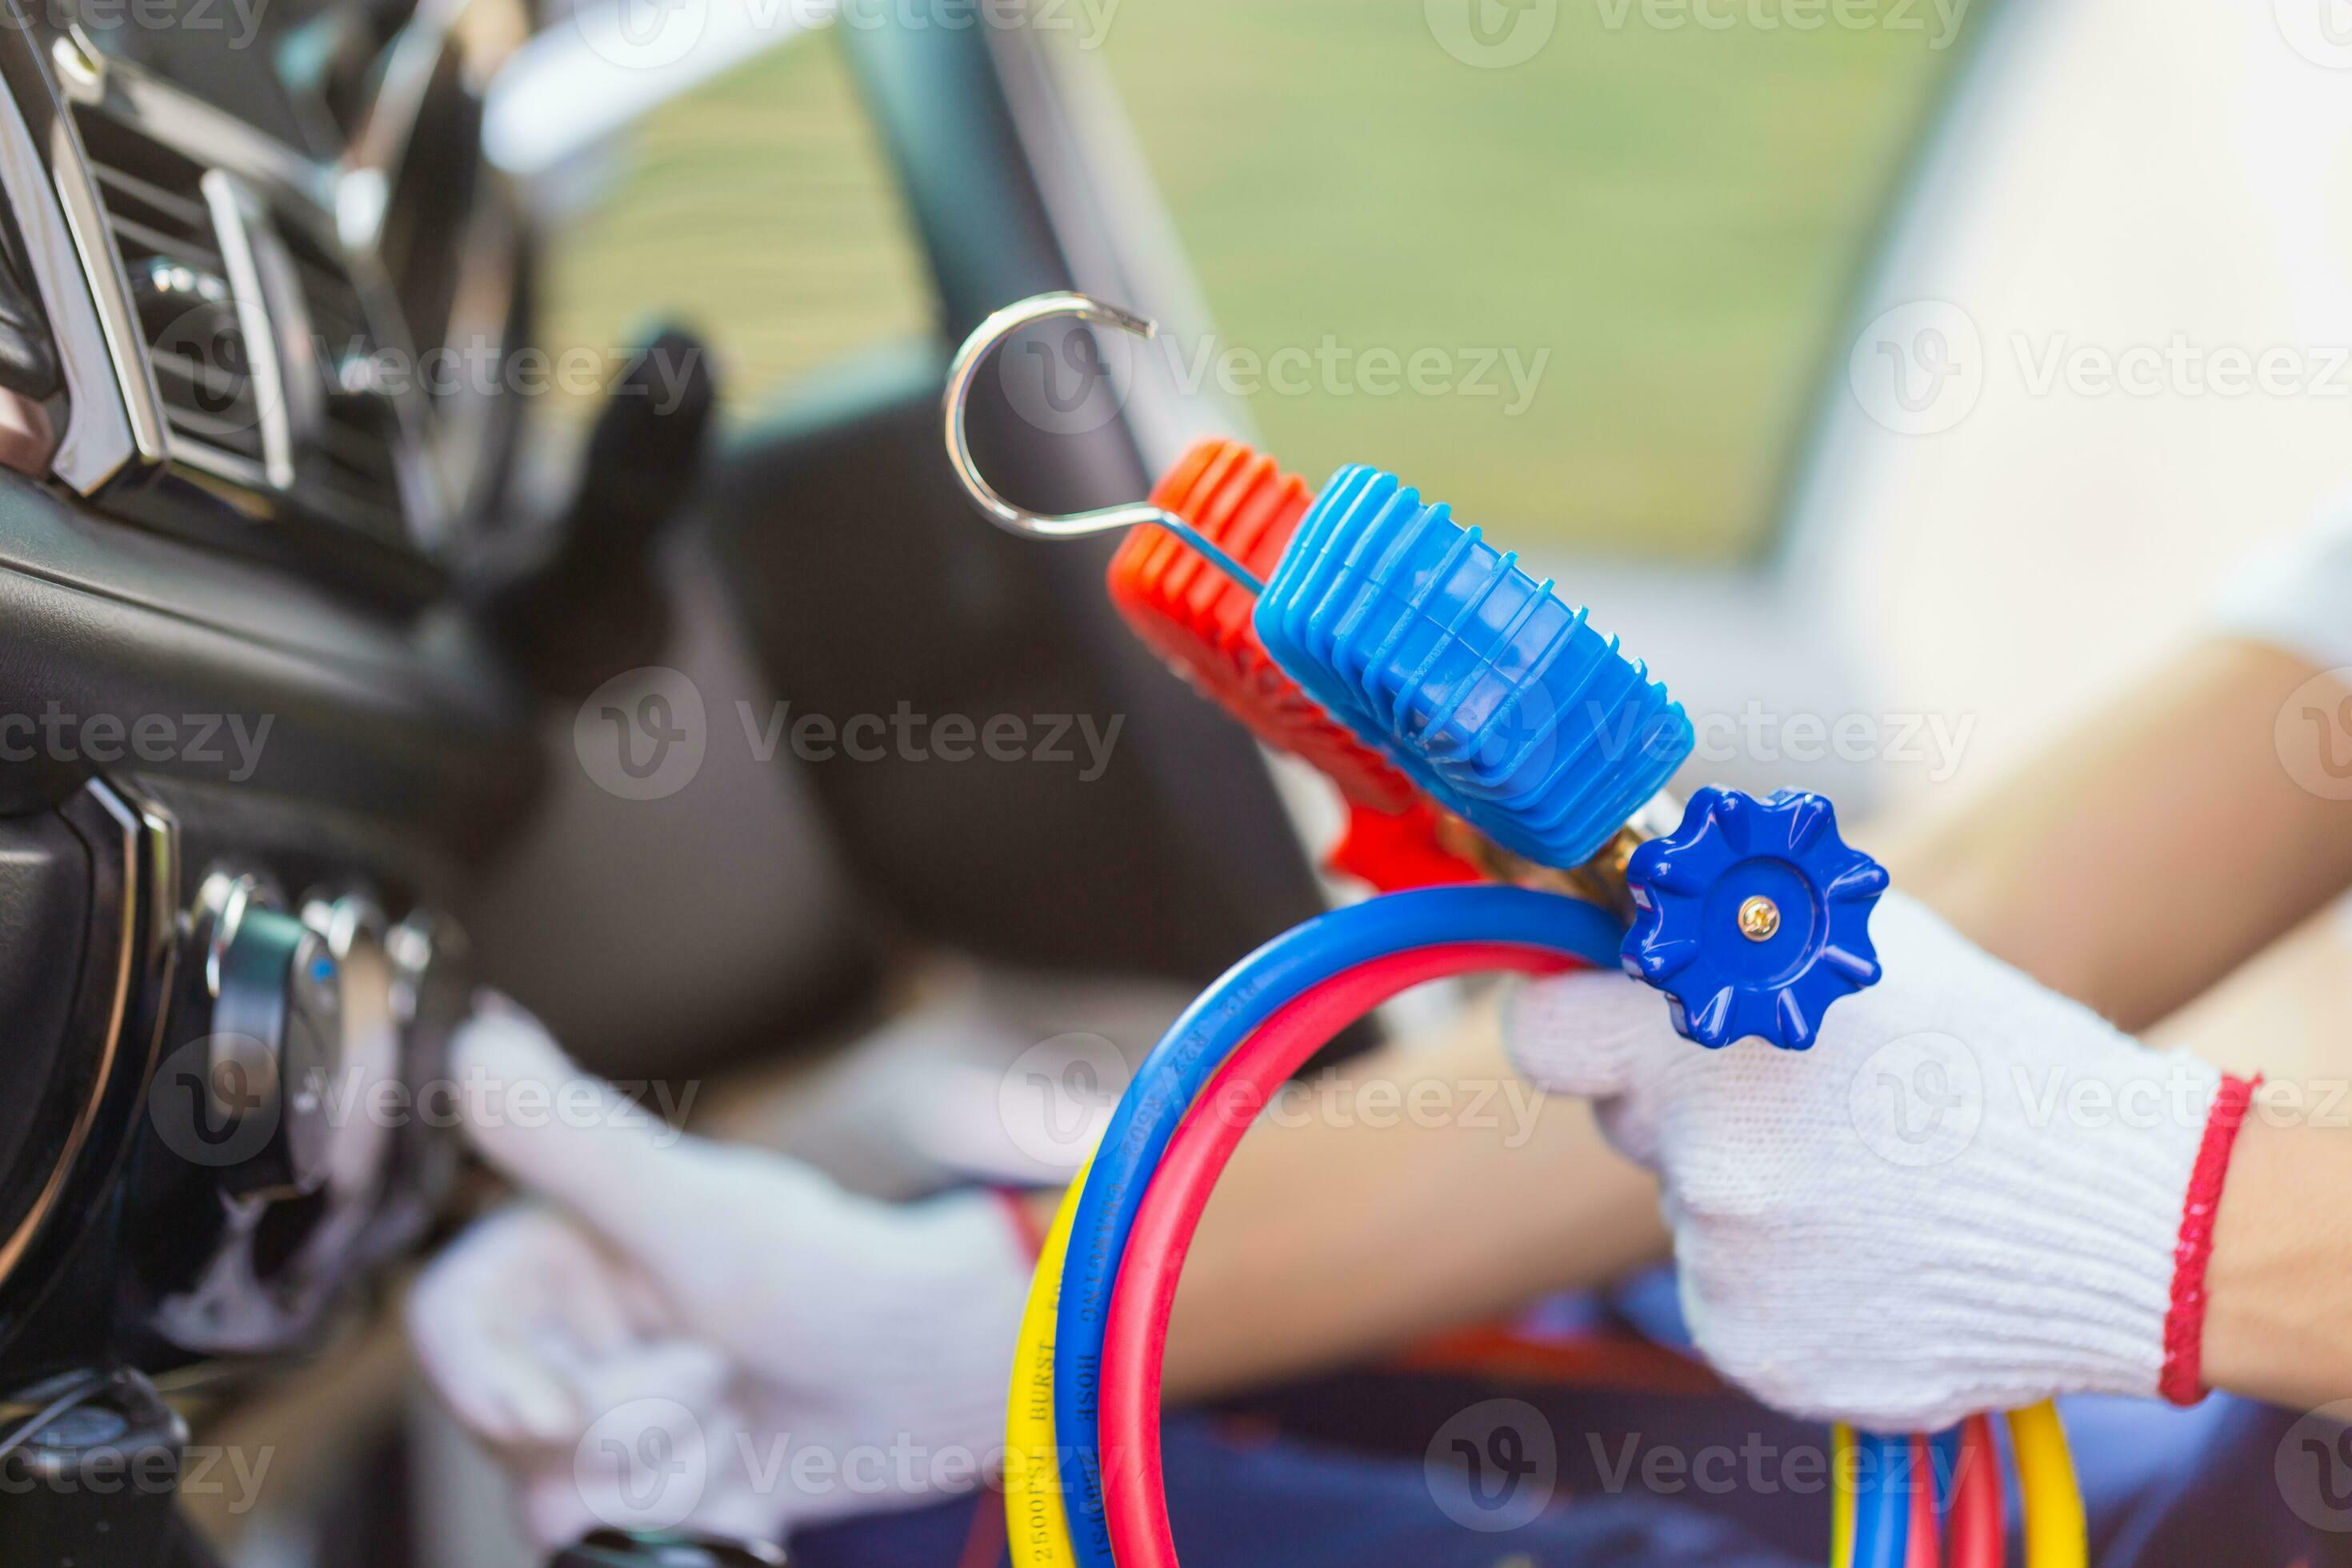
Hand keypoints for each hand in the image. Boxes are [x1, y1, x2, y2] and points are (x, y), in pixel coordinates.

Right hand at [407, 1000, 1032, 1545]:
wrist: (952, 1374)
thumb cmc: (842, 1272)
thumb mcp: (697, 1212)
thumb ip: (573, 1139)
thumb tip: (475, 1040)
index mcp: (568, 1251)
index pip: (457, 1324)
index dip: (486, 1379)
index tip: (546, 1418)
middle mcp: (583, 1331)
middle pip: (509, 1428)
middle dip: (619, 1425)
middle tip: (718, 1377)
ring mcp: (625, 1412)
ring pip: (564, 1497)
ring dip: (666, 1477)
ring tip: (743, 1420)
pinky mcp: (670, 1484)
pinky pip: (630, 1540)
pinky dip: (698, 1527)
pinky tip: (754, 1492)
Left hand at [1504, 892, 2250, 1431]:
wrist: (2128, 1216)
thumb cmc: (1996, 1057)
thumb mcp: (1864, 942)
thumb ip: (1734, 923)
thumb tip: (1644, 894)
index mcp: (1705, 1049)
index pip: (1545, 1036)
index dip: (1576, 1024)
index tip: (1610, 1025)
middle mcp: (1699, 1165)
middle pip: (1634, 1125)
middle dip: (1694, 1109)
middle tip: (1808, 1104)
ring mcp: (1730, 1272)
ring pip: (1697, 1218)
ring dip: (1755, 1201)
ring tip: (1875, 1185)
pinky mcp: (1763, 1356)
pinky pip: (1736, 1305)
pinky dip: (1791, 1287)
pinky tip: (1881, 1258)